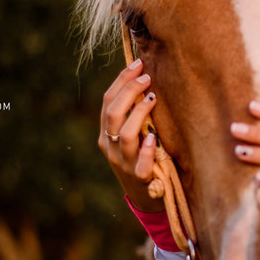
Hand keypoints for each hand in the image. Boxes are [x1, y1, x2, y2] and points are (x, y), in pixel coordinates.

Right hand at [99, 59, 161, 211]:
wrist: (146, 196)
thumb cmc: (142, 157)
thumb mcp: (132, 135)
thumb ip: (134, 113)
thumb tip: (144, 77)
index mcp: (105, 133)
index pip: (107, 101)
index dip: (121, 80)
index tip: (138, 63)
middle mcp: (110, 146)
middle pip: (113, 113)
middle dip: (129, 90)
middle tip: (147, 76)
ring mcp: (123, 162)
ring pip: (125, 134)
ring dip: (139, 112)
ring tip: (153, 97)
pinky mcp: (138, 178)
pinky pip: (140, 164)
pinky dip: (146, 149)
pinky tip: (153, 136)